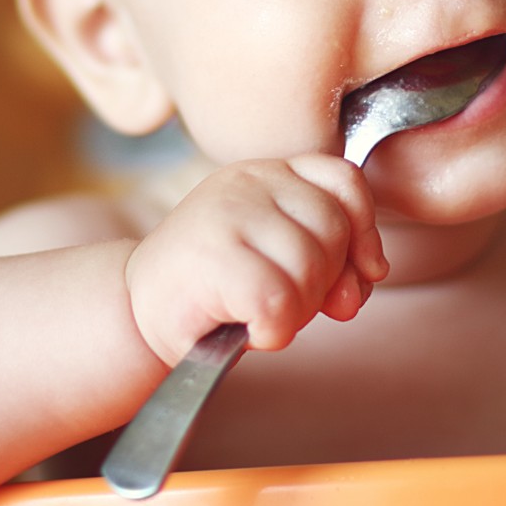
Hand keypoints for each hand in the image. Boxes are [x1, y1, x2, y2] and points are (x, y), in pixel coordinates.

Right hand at [122, 155, 386, 367]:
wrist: (136, 313)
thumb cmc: (219, 290)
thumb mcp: (284, 259)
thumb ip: (335, 259)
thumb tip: (369, 276)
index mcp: (269, 172)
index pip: (345, 181)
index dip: (363, 232)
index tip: (360, 272)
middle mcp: (248, 179)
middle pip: (334, 229)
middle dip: (325, 282)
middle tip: (286, 303)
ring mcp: (227, 212)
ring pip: (310, 267)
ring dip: (298, 311)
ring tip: (261, 315)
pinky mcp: (212, 255)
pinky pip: (279, 301)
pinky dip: (275, 331)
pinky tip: (252, 333)